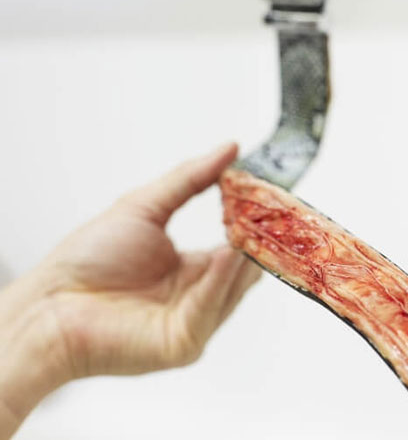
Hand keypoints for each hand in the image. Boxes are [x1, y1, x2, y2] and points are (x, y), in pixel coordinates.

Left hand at [0, 143, 259, 437]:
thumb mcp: (145, 207)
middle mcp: (200, 297)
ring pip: (233, 287)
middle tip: (272, 210)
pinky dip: (220, 280)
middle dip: (259, 240)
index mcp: (193, 270)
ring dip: (243, 257)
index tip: (269, 196)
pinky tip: (227, 253)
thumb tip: (229, 149)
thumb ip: (191, 178)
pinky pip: (210, 308)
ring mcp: (195, 322)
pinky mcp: (184, 342)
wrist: (50, 304)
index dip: (255, 223)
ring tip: (252, 225)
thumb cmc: (88, 261)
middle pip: (246, 270)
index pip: (239, 249)